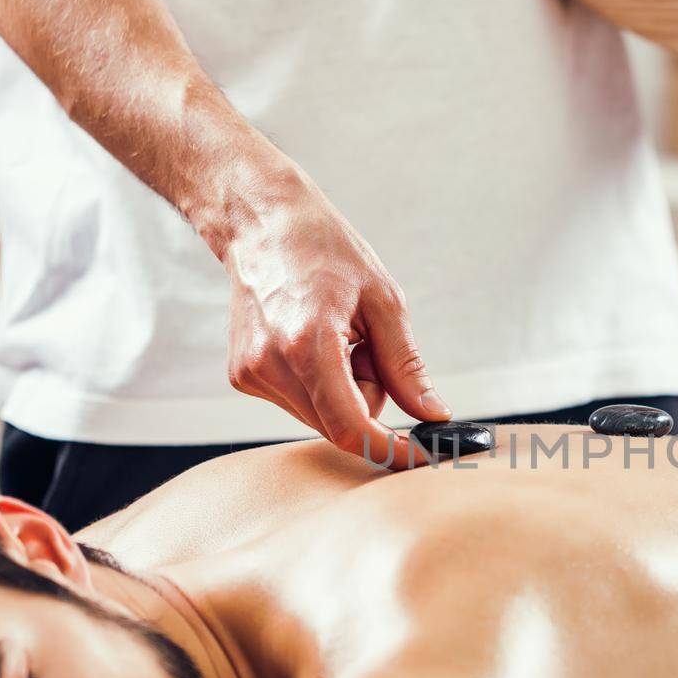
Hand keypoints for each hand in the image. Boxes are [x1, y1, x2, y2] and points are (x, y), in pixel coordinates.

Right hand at [222, 168, 451, 468]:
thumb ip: (406, 367)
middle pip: (340, 425)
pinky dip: (319, 383)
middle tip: (365, 345)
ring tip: (335, 336)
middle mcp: (271, 365)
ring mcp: (251, 374)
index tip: (419, 455)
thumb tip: (434, 415)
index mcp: (308, 344)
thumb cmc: (325, 250)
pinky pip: (300, 402)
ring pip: (321, 417)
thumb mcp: (383, 302)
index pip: (352, 428)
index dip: (390, 450)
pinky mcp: (243, 376)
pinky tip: (310, 340)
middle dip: (368, 398)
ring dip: (343, 390)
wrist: (262, 222)